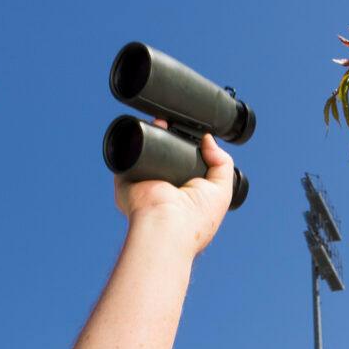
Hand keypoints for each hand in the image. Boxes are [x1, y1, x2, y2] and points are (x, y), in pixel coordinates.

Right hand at [113, 126, 237, 256]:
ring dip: (156, 134)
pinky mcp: (127, 180)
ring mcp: (144, 184)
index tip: (196, 135)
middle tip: (176, 125)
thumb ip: (222, 164)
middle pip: (167, 155)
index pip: (187, 166)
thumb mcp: (221, 191)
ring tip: (164, 123)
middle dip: (172, 137)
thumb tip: (209, 140)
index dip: (192, 148)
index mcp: (183, 195)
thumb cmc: (195, 219)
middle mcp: (164, 190)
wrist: (166, 226)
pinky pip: (127, 154)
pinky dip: (136, 139)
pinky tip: (149, 129)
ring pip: (148, 151)